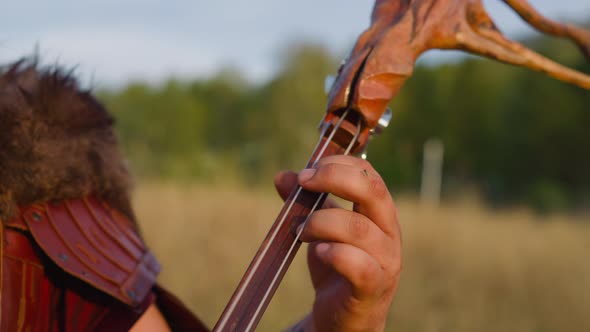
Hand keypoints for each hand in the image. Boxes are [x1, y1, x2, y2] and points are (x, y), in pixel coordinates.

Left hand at [274, 155, 401, 331]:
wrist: (344, 318)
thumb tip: (282, 176)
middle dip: (334, 179)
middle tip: (304, 184)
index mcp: (379, 213)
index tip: (307, 172)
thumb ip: (306, 202)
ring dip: (321, 222)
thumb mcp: (320, 229)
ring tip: (300, 231)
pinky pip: (360, 266)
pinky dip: (335, 254)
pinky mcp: (373, 289)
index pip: (369, 174)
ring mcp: (385, 262)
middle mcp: (388, 233)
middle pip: (373, 192)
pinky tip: (318, 252)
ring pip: (358, 229)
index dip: (338, 165)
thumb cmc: (337, 267)